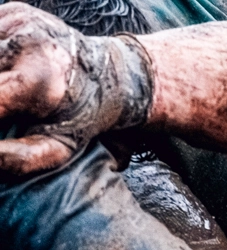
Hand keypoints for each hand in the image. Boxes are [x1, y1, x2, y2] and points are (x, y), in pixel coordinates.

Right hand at [0, 3, 151, 174]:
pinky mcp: (14, 11)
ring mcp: (20, 22)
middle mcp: (29, 43)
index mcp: (39, 80)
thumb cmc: (85, 117)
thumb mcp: (64, 146)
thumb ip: (25, 157)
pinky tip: (6, 68)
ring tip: (9, 91)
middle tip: (7, 105)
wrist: (115, 74)